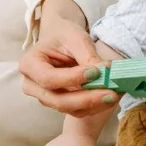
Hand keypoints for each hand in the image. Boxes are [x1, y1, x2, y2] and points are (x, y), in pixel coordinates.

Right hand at [19, 0, 117, 117]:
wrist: (60, 38)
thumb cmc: (64, 35)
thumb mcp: (75, 38)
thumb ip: (88, 56)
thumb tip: (106, 73)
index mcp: (30, 65)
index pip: (49, 79)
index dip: (71, 79)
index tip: (95, 72)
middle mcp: (33, 86)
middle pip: (58, 100)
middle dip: (87, 98)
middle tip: (111, 93)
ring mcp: (45, 98)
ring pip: (70, 109)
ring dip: (94, 104)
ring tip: (116, 94)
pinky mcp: (60, 103)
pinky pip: (77, 111)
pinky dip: (96, 106)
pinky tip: (111, 97)